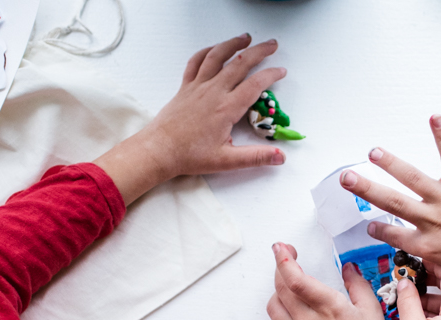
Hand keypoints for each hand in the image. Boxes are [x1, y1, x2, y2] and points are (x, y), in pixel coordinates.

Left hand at [95, 34, 287, 203]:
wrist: (159, 150)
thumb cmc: (190, 156)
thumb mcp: (227, 161)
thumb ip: (256, 157)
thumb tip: (280, 157)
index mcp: (226, 108)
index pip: (254, 85)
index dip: (271, 75)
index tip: (281, 71)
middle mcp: (213, 92)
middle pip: (240, 63)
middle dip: (259, 51)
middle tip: (272, 45)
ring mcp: (198, 86)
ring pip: (217, 57)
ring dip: (233, 44)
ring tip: (246, 38)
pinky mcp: (185, 87)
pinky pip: (196, 62)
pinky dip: (207, 51)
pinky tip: (214, 48)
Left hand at [266, 243, 410, 319]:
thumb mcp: (372, 311)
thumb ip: (358, 285)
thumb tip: (348, 268)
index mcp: (328, 306)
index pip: (295, 277)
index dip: (283, 258)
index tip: (282, 247)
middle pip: (280, 287)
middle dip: (280, 268)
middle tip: (287, 259)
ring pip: (273, 306)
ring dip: (277, 292)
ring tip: (290, 288)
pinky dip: (276, 317)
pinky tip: (288, 315)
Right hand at [338, 115, 440, 279]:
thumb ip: (439, 254)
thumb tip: (431, 250)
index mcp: (428, 246)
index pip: (394, 236)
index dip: (378, 230)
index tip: (368, 225)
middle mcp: (432, 221)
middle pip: (391, 203)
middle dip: (365, 190)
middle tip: (347, 179)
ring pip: (412, 179)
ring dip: (390, 164)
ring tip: (374, 152)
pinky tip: (434, 118)